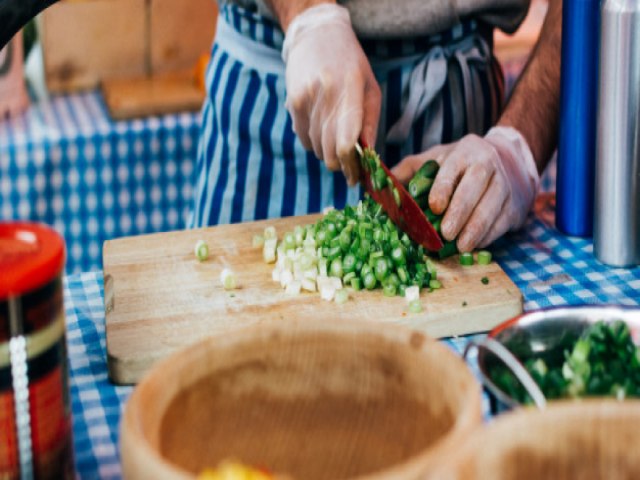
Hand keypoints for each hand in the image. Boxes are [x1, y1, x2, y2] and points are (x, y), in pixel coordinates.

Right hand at [282, 4, 380, 185]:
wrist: (316, 36)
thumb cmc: (351, 64)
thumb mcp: (370, 88)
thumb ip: (370, 123)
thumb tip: (368, 157)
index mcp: (349, 89)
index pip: (344, 142)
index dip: (350, 166)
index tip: (356, 178)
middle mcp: (325, 95)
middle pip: (329, 150)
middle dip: (341, 166)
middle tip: (350, 170)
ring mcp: (305, 100)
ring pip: (316, 148)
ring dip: (328, 153)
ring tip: (337, 141)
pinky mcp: (293, 104)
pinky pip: (304, 139)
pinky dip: (314, 143)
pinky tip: (322, 131)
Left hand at [391, 127, 539, 251]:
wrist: (509, 162)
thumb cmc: (462, 165)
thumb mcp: (436, 158)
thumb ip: (409, 169)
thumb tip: (384, 183)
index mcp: (465, 152)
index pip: (454, 168)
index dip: (443, 187)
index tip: (434, 206)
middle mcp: (488, 164)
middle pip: (475, 187)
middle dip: (460, 212)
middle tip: (445, 232)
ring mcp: (505, 184)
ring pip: (492, 207)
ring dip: (476, 229)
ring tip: (461, 246)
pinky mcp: (514, 205)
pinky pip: (502, 222)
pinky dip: (488, 236)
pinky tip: (474, 245)